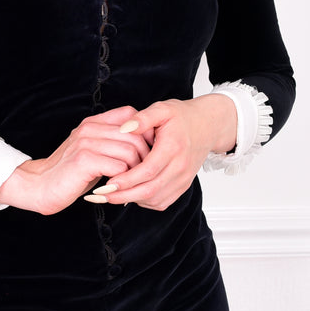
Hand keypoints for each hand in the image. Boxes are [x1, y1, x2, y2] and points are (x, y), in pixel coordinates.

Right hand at [0, 106, 150, 215]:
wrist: (39, 186)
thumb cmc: (70, 173)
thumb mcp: (91, 150)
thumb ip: (110, 142)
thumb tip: (144, 144)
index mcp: (92, 122)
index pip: (130, 113)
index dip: (144, 132)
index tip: (146, 151)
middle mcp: (89, 128)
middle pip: (135, 134)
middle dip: (145, 155)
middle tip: (143, 172)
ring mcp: (86, 142)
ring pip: (130, 151)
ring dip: (135, 170)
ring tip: (130, 182)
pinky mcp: (84, 160)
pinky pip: (119, 167)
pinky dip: (123, 180)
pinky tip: (117, 187)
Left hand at [83, 95, 236, 211]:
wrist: (208, 126)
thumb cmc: (182, 117)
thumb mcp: (162, 109)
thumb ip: (143, 118)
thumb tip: (123, 129)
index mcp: (173, 148)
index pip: (147, 170)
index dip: (126, 179)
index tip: (106, 183)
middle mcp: (180, 167)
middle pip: (150, 190)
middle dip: (123, 195)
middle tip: (101, 195)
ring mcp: (183, 179)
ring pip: (155, 199)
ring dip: (132, 200)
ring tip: (111, 195)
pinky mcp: (183, 186)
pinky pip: (162, 202)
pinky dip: (144, 201)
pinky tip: (130, 194)